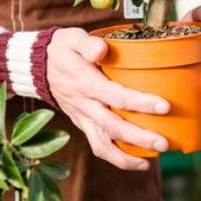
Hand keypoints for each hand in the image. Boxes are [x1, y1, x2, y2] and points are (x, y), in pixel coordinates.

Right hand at [47, 28, 169, 170]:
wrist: (36, 65)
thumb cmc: (62, 49)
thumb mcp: (72, 38)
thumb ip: (88, 44)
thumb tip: (102, 50)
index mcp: (85, 82)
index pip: (116, 96)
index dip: (141, 103)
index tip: (164, 106)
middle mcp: (84, 104)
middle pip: (113, 127)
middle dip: (139, 138)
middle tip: (164, 143)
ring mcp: (82, 117)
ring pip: (103, 144)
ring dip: (127, 157)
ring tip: (151, 160)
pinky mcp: (82, 124)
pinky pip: (98, 145)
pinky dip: (116, 157)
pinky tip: (137, 161)